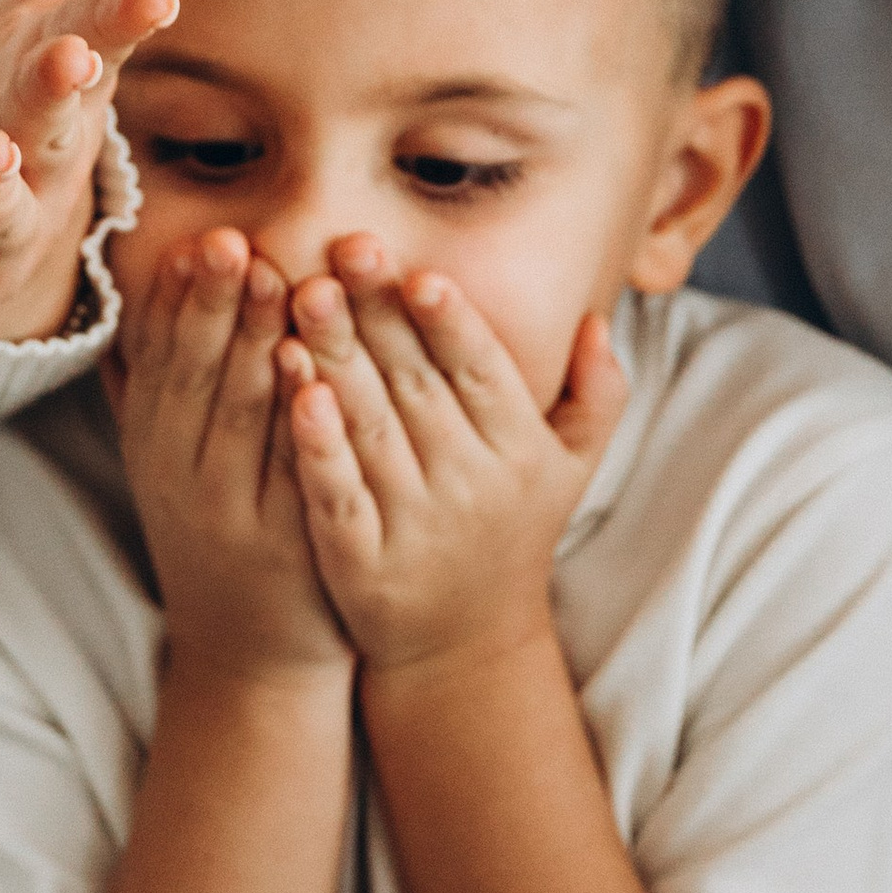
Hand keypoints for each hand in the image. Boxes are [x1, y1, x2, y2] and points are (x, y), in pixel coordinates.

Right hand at [113, 228, 349, 678]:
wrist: (252, 655)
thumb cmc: (220, 536)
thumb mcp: (168, 464)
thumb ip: (146, 389)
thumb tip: (122, 298)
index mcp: (152, 449)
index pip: (159, 360)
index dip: (177, 300)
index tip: (198, 241)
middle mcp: (180, 479)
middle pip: (196, 377)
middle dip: (215, 305)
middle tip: (233, 240)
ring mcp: (233, 513)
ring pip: (243, 416)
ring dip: (258, 344)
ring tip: (281, 279)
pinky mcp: (287, 542)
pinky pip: (294, 466)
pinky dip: (300, 413)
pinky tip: (315, 367)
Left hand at [281, 245, 628, 674]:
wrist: (463, 644)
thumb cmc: (512, 531)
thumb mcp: (572, 468)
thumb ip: (598, 393)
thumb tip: (598, 321)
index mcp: (520, 454)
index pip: (483, 374)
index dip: (453, 323)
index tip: (421, 272)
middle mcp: (471, 487)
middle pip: (417, 387)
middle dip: (379, 315)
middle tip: (342, 248)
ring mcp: (413, 524)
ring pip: (370, 428)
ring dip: (335, 359)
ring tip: (303, 296)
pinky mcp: (358, 559)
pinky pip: (335, 490)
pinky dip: (314, 442)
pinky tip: (292, 391)